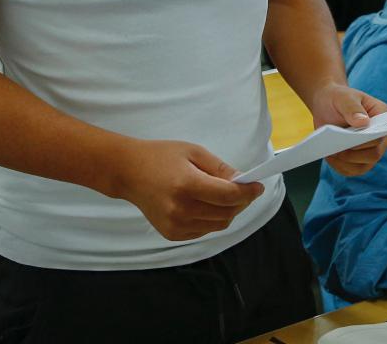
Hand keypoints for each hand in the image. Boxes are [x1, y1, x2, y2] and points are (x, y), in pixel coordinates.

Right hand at [111, 140, 263, 241]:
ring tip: (223, 196)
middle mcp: (181, 209)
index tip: (258, 186)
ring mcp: (175, 225)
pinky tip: (204, 204)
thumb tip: (243, 181)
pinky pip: (204, 231)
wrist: (128, 173)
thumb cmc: (161, 156)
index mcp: (186, 185)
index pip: (228, 195)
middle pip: (226, 213)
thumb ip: (219, 168)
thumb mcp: (193, 152)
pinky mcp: (172, 234)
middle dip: (241, 202)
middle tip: (244, 189)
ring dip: (228, 212)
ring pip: (218, 225)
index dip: (248, 192)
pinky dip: (212, 219)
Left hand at [309, 82, 386, 176]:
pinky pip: (353, 170)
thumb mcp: (343, 97)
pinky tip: (329, 157)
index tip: (350, 139)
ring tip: (330, 153)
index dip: (368, 140)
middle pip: (374, 154)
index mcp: (383, 116)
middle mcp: (381, 136)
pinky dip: (340, 167)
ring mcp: (371, 149)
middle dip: (354, 154)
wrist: (327, 104)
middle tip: (336, 148)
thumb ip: (352, 108)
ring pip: (363, 166)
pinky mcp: (359, 159)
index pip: (382, 134)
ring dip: (346, 163)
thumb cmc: (338, 98)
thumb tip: (363, 122)